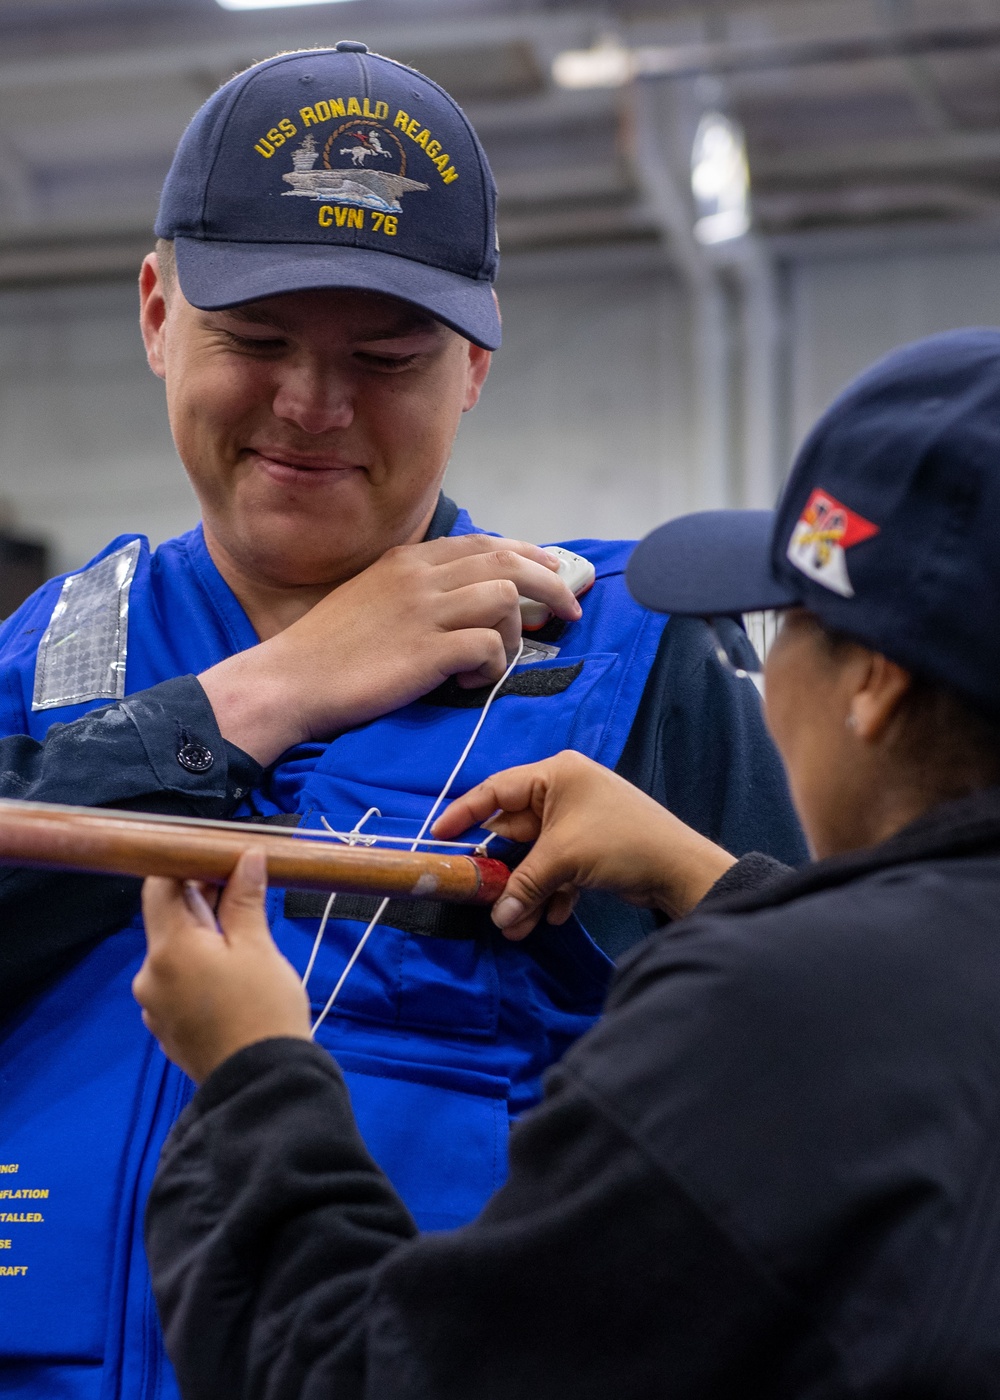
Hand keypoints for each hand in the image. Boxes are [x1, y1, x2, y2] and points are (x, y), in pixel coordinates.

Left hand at [133, 849, 310, 1084]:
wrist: (263, 1085)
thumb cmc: (264, 1010)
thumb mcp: (259, 947)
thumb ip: (244, 900)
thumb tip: (247, 858)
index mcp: (169, 949)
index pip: (159, 885)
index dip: (185, 865)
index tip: (218, 859)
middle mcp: (150, 975)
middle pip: (168, 919)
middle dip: (202, 900)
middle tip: (244, 889)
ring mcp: (155, 1005)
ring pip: (174, 952)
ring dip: (203, 936)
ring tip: (246, 936)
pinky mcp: (168, 1027)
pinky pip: (178, 983)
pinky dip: (199, 968)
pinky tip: (233, 974)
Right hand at [199, 535, 580, 764]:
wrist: (290, 680)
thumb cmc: (326, 650)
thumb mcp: (369, 598)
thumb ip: (412, 590)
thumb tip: (456, 599)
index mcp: (407, 560)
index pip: (483, 544)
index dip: (526, 556)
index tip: (549, 572)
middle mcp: (420, 576)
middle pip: (507, 560)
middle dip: (548, 582)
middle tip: (568, 609)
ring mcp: (425, 611)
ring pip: (505, 598)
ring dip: (515, 631)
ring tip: (496, 659)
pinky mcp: (429, 651)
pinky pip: (490, 647)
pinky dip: (492, 666)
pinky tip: (468, 682)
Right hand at [433, 751, 736, 938]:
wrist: (679, 868)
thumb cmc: (620, 843)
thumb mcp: (563, 860)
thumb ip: (523, 885)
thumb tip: (498, 919)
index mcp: (556, 775)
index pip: (497, 790)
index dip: (466, 813)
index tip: (439, 835)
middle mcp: (565, 792)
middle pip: (516, 830)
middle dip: (503, 871)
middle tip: (480, 897)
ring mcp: (579, 821)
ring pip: (537, 856)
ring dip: (525, 889)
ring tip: (516, 925)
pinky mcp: (591, 848)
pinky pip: (558, 868)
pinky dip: (551, 891)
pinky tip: (550, 917)